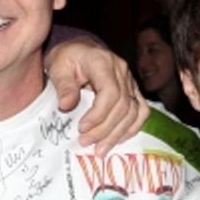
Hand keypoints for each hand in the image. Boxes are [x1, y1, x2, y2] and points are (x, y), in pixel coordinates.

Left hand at [45, 38, 146, 153]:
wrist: (78, 50)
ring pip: (134, 111)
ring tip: (100, 149)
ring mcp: (130, 81)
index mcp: (103, 62)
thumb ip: (64, 86)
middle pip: (123, 105)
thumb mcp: (58, 67)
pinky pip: (140, 111)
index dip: (98, 114)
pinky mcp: (133, 90)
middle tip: (85, 142)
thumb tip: (66, 106)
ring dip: (117, 134)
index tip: (82, 128)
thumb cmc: (67, 58)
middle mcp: (121, 70)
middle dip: (104, 129)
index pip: (111, 92)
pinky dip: (131, 128)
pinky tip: (117, 140)